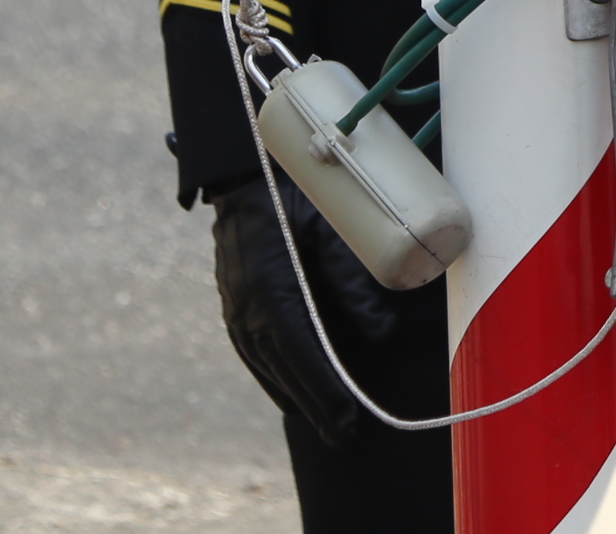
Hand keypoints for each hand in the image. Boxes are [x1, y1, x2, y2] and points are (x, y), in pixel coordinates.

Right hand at [209, 181, 403, 447]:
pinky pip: (254, 355)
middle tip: (342, 433)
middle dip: (314, 404)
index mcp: (271, 293)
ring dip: (295, 395)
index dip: (323, 390)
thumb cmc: (296, 203)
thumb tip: (383, 331)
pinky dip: (274, 377)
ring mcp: (235, 311)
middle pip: (284, 371)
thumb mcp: (332, 235)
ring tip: (323, 421)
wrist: (244, 182)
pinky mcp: (232, 308)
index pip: (301, 355)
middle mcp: (248, 310)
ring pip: (267, 367)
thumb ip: (356, 283)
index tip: (346, 418)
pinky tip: (290, 392)